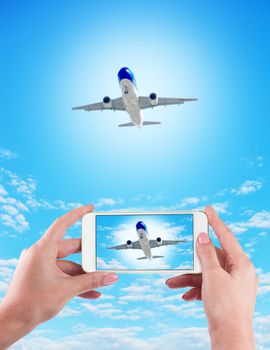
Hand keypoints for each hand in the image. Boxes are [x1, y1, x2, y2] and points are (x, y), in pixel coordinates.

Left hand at [0, 205, 118, 348]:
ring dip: (83, 273)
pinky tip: (91, 291)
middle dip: (87, 254)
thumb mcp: (67, 290)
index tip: (90, 208)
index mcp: (43, 250)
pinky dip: (75, 280)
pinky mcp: (41, 275)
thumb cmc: (32, 304)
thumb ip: (91, 281)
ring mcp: (40, 265)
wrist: (13, 322)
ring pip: (68, 263)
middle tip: (102, 253)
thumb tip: (111, 277)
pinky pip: (62, 273)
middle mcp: (41, 254)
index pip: (62, 224)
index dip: (78, 214)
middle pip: (69, 247)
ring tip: (100, 280)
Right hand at [166, 206, 257, 349]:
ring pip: (206, 272)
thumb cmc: (226, 308)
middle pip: (212, 257)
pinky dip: (195, 288)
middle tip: (181, 252)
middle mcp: (238, 272)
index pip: (226, 236)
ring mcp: (231, 284)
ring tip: (172, 282)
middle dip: (193, 260)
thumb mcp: (212, 276)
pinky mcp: (224, 294)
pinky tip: (186, 295)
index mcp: (241, 264)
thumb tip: (202, 237)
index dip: (215, 221)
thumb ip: (206, 255)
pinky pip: (207, 284)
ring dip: (189, 277)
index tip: (207, 209)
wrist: (229, 338)